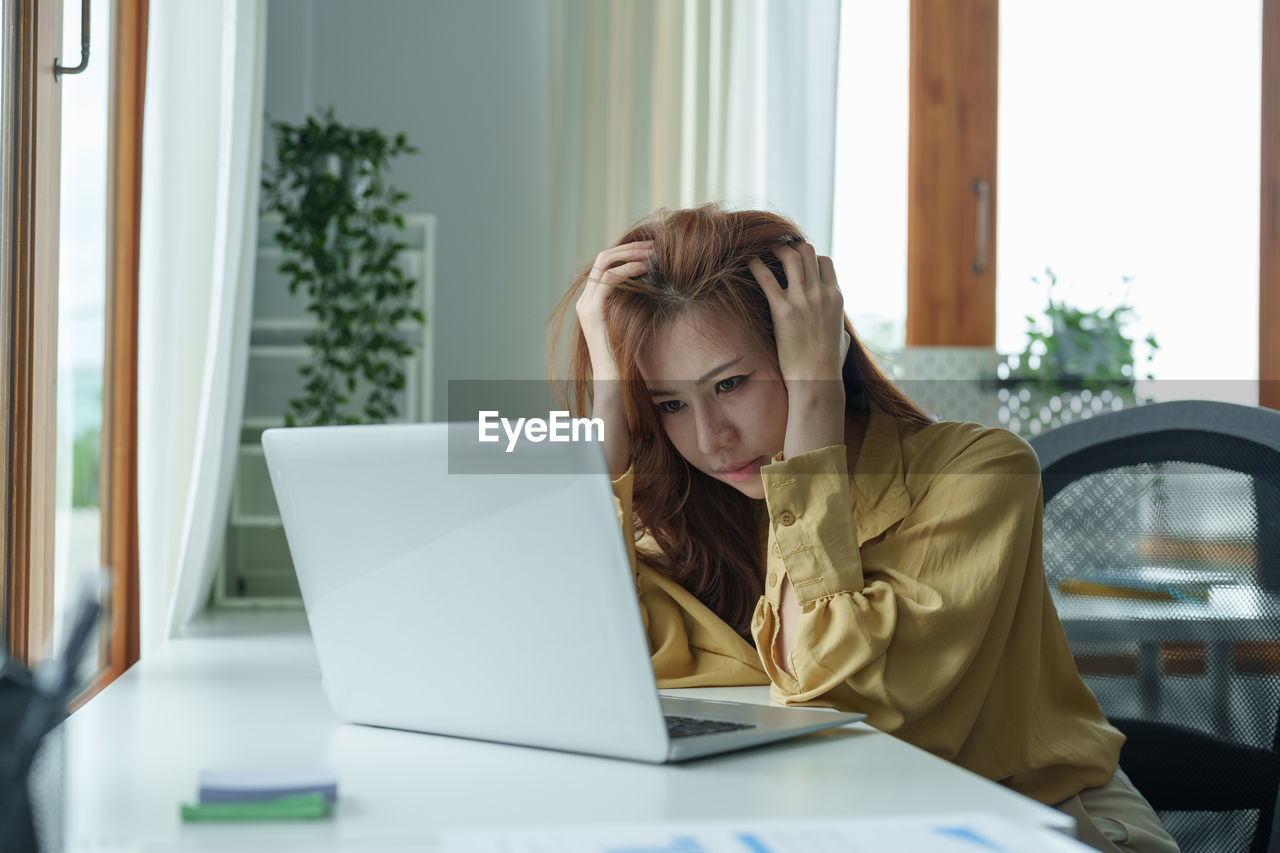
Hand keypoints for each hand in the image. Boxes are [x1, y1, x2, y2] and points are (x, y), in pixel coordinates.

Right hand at [576, 241, 653, 381]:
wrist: (614, 379)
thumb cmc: (627, 355)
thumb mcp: (630, 321)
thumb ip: (632, 303)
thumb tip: (652, 283)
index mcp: (592, 301)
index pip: (605, 265)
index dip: (626, 253)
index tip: (649, 251)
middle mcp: (585, 300)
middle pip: (603, 258)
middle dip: (629, 248)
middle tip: (653, 245)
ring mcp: (586, 305)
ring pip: (604, 263)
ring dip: (629, 254)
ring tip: (652, 253)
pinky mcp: (593, 312)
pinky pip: (609, 280)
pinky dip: (628, 270)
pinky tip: (644, 269)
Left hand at [748, 241, 847, 457]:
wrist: (817, 380)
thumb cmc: (828, 365)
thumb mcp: (843, 340)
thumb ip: (840, 327)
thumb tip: (840, 330)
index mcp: (836, 298)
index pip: (824, 262)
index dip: (809, 257)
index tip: (795, 261)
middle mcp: (821, 294)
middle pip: (807, 252)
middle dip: (791, 247)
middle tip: (776, 249)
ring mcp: (803, 300)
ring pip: (791, 256)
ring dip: (775, 249)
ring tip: (763, 248)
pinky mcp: (783, 311)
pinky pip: (767, 279)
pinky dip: (757, 266)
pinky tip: (749, 262)